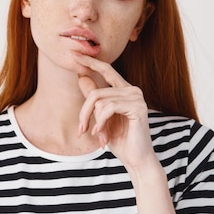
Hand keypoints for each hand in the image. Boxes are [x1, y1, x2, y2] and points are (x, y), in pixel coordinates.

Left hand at [74, 53, 154, 169]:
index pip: (106, 69)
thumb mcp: (100, 117)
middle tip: (81, 130)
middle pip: (96, 92)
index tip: (75, 54)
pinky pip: (108, 107)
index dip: (91, 61)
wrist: (136, 159)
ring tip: (98, 135)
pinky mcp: (138, 107)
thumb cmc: (119, 139)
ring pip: (100, 101)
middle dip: (84, 112)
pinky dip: (101, 121)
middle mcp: (132, 90)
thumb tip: (81, 76)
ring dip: (94, 121)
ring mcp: (136, 97)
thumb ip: (93, 98)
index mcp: (124, 90)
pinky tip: (102, 133)